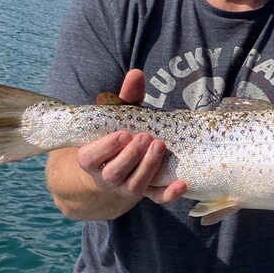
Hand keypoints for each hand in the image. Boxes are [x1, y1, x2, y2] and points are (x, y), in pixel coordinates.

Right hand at [76, 69, 186, 205]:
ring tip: (160, 146)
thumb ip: (125, 97)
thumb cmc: (117, 135)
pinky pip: (157, 198)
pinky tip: (182, 184)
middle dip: (130, 156)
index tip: (122, 134)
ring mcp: (126, 188)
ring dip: (148, 168)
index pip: (91, 158)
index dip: (105, 148)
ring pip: (135, 186)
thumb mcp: (117, 117)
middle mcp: (107, 177)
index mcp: (92, 159)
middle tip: (145, 137)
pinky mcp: (146, 194)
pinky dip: (169, 194)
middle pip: (115, 173)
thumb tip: (136, 74)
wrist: (115, 167)